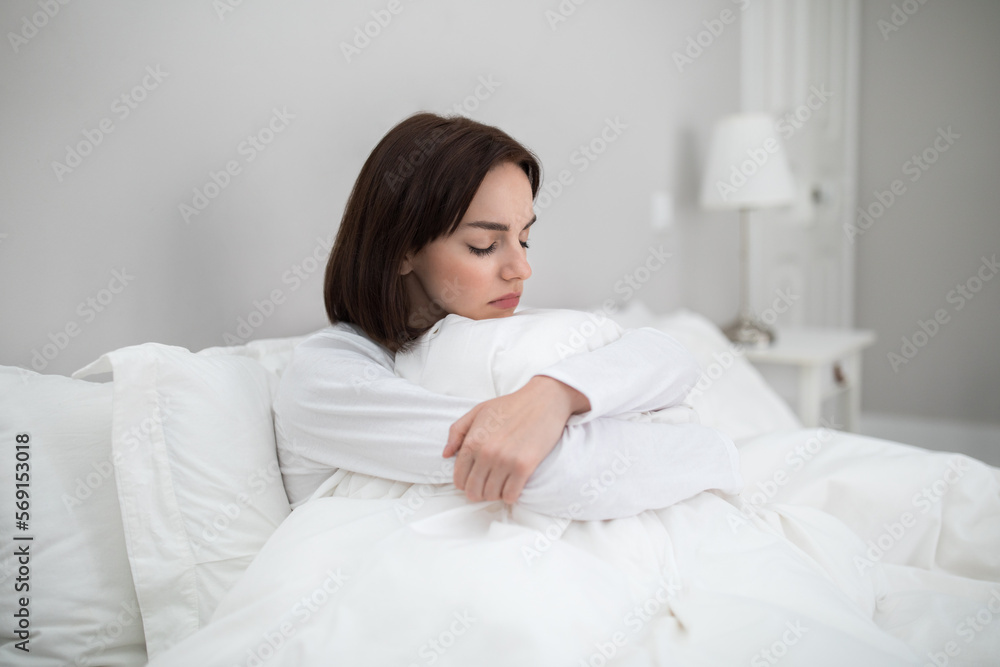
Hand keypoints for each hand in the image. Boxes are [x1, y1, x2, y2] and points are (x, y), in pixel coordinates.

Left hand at [443, 375, 590, 503]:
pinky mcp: (524, 467)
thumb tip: (446, 455)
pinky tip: (513, 486)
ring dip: (495, 493)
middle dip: (478, 492)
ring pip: (491, 495)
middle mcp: (486, 453)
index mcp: (473, 441)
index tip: (473, 481)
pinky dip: (510, 496)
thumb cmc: (511, 405)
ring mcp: (505, 461)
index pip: (459, 478)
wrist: (543, 400)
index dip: (464, 483)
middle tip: (487, 485)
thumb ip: (457, 432)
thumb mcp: (478, 411)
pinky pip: (510, 496)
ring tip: (501, 483)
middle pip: (473, 491)